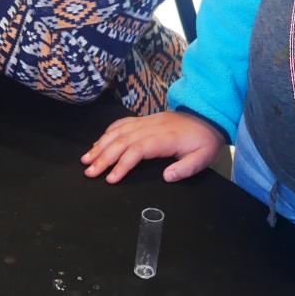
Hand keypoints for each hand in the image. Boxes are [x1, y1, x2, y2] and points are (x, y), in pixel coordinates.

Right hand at [81, 111, 225, 183]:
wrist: (209, 116)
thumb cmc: (205, 140)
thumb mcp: (204, 157)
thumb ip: (186, 168)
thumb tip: (167, 176)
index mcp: (165, 138)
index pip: (138, 150)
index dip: (122, 164)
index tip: (111, 179)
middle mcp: (151, 127)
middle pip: (122, 141)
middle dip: (103, 157)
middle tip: (89, 172)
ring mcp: (146, 121)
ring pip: (118, 132)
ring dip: (100, 145)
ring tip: (86, 159)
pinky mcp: (144, 119)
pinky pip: (122, 123)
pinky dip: (108, 132)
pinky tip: (98, 142)